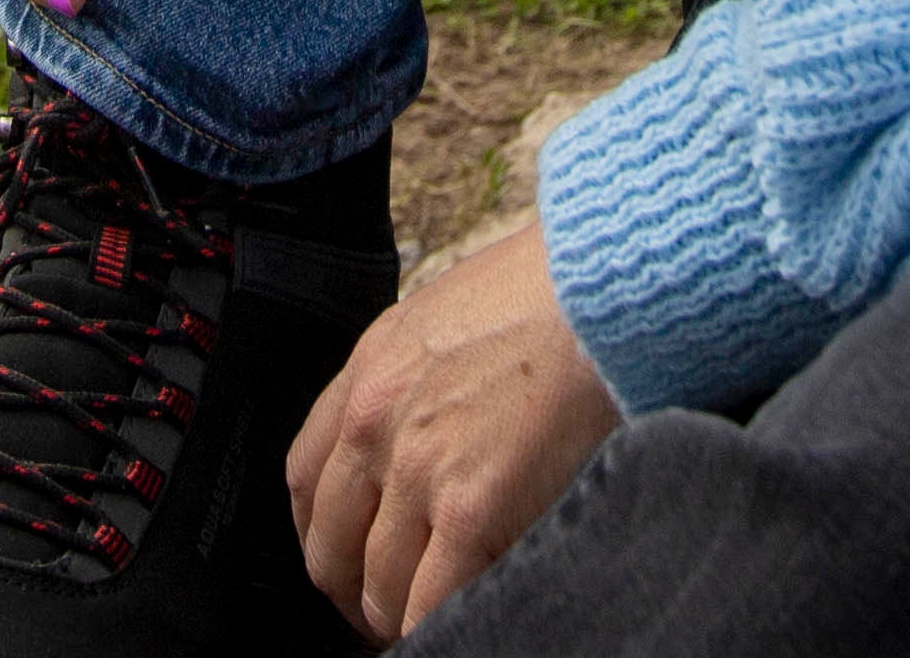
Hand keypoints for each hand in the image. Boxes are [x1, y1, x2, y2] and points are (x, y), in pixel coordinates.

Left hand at [290, 215, 622, 639]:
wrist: (602, 285)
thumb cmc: (548, 295)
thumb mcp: (445, 319)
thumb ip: (413, 384)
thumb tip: (424, 445)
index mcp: (367, 375)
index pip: (307, 482)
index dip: (324, 536)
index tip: (348, 559)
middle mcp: (375, 425)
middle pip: (331, 546)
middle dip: (354, 592)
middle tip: (386, 611)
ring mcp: (419, 470)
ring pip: (379, 586)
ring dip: (400, 618)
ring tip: (433, 622)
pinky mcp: (471, 509)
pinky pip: (432, 602)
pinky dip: (439, 625)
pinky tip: (464, 623)